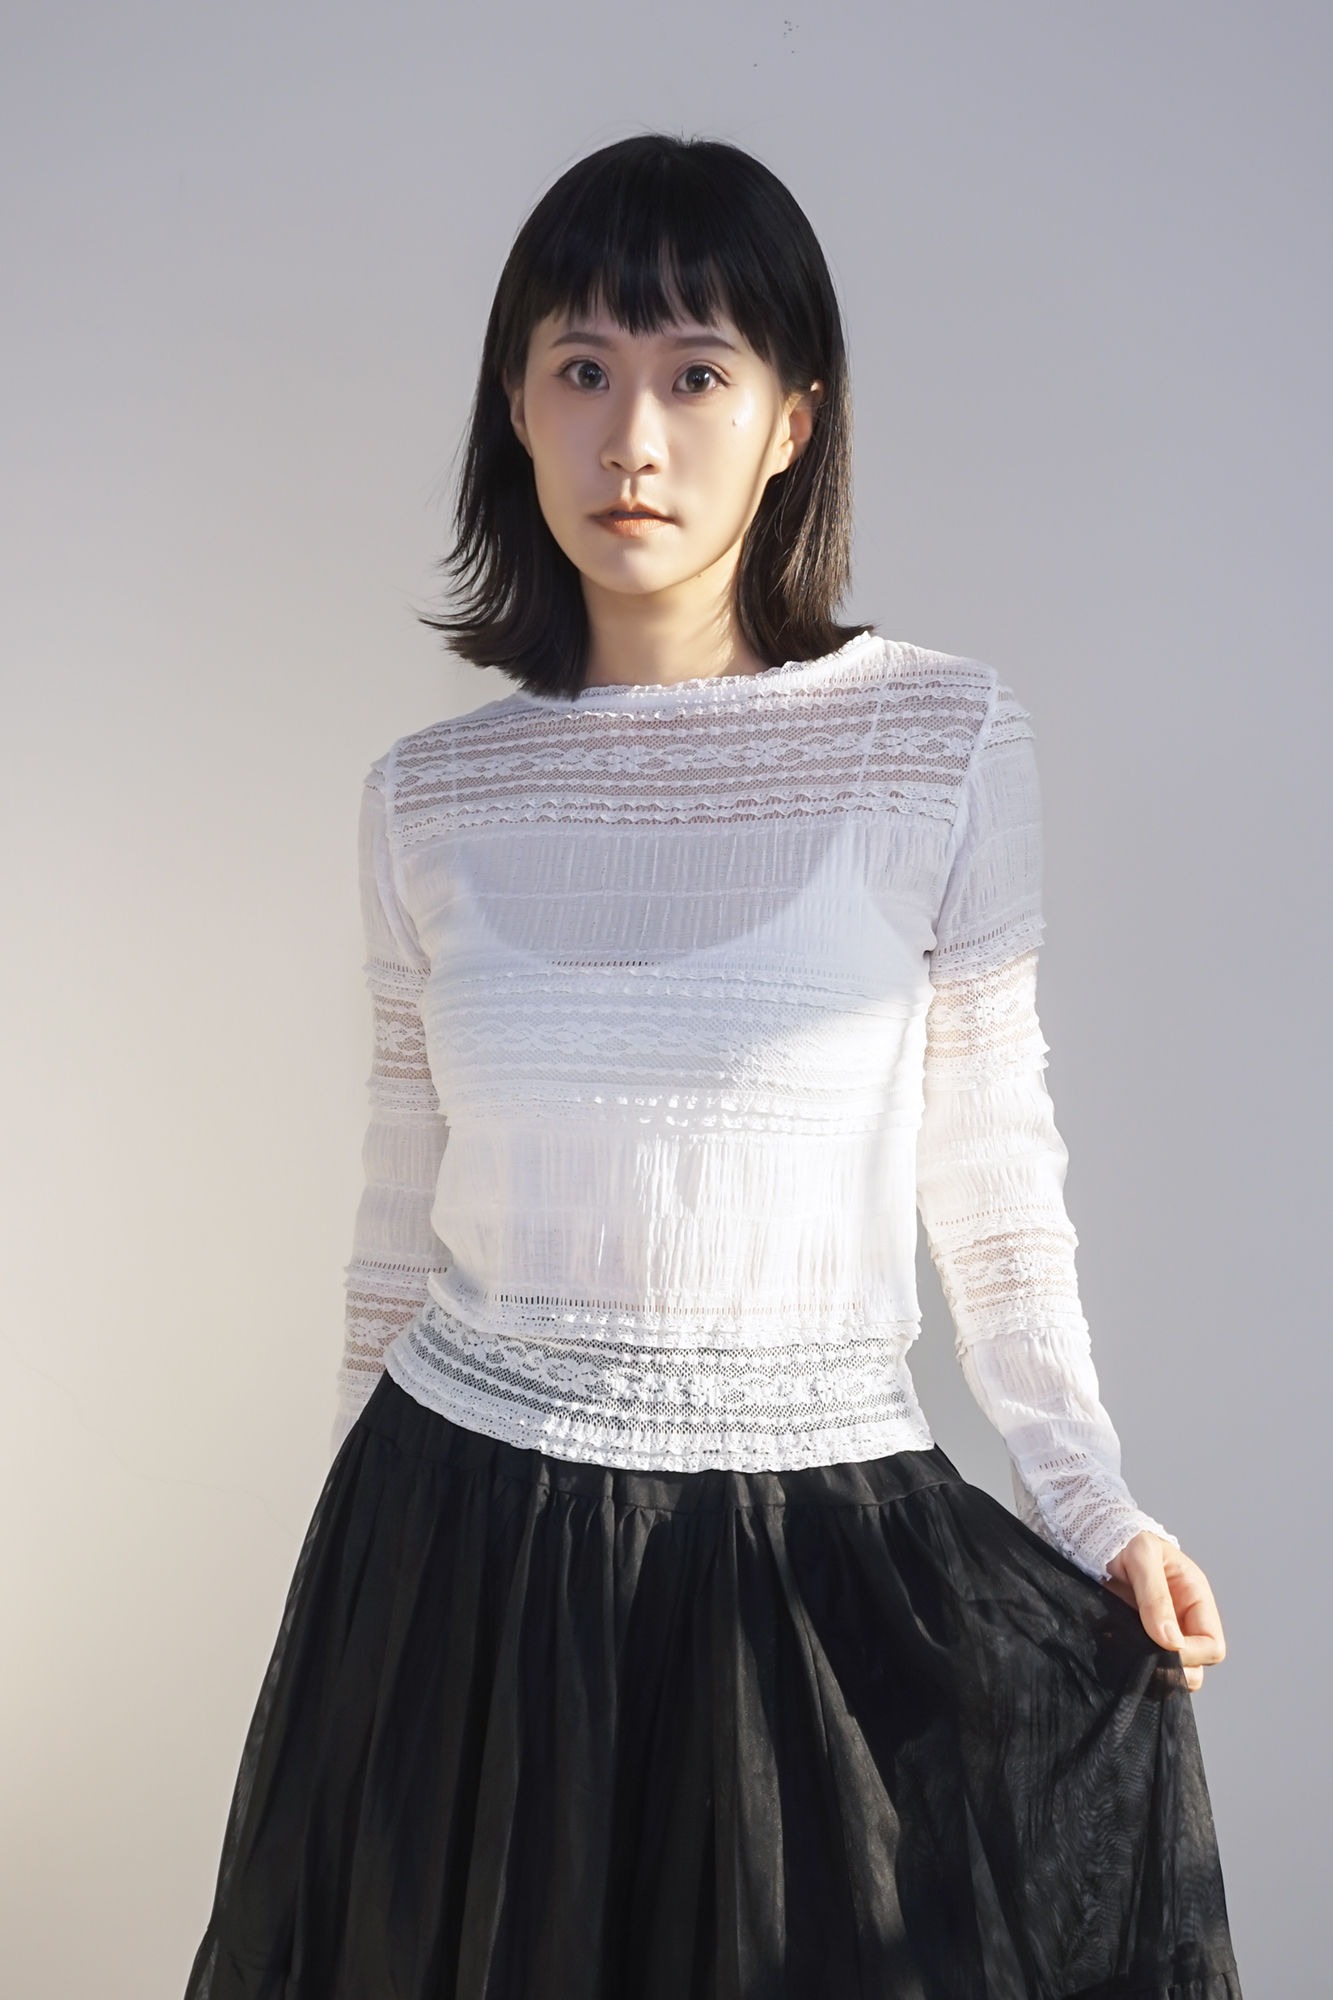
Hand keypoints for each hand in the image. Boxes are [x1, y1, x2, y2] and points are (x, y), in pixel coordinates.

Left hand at [1104, 1531, 1224, 1690]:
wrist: (1093, 1537)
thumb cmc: (1124, 1538)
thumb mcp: (1142, 1558)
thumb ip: (1156, 1597)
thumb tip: (1172, 1642)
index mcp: (1195, 1598)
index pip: (1212, 1645)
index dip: (1193, 1655)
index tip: (1164, 1651)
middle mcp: (1182, 1619)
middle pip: (1197, 1666)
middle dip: (1175, 1671)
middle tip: (1145, 1663)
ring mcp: (1159, 1630)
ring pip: (1172, 1670)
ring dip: (1154, 1671)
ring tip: (1128, 1656)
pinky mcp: (1137, 1636)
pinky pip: (1145, 1663)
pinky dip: (1135, 1666)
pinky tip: (1116, 1654)